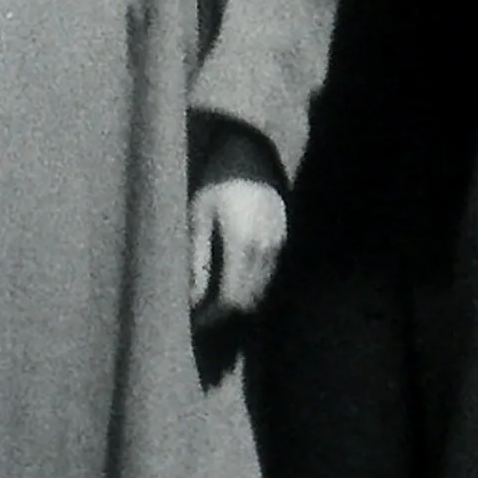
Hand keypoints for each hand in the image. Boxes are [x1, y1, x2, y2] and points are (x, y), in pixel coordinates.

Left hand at [189, 178, 285, 329]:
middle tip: (202, 321)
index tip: (195, 325)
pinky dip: (252, 288)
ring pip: (261, 291)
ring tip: (215, 306)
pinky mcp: (283, 238)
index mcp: (242, 247)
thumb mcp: (198, 216)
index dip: (213, 319)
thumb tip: (193, 298)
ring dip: (240, 304)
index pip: (231, 300)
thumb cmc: (216, 181)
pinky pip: (269, 276)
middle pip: (248, 302)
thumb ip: (196, 259)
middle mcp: (265, 251)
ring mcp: (278, 245)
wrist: (250, 152)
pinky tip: (234, 284)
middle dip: (226, 318)